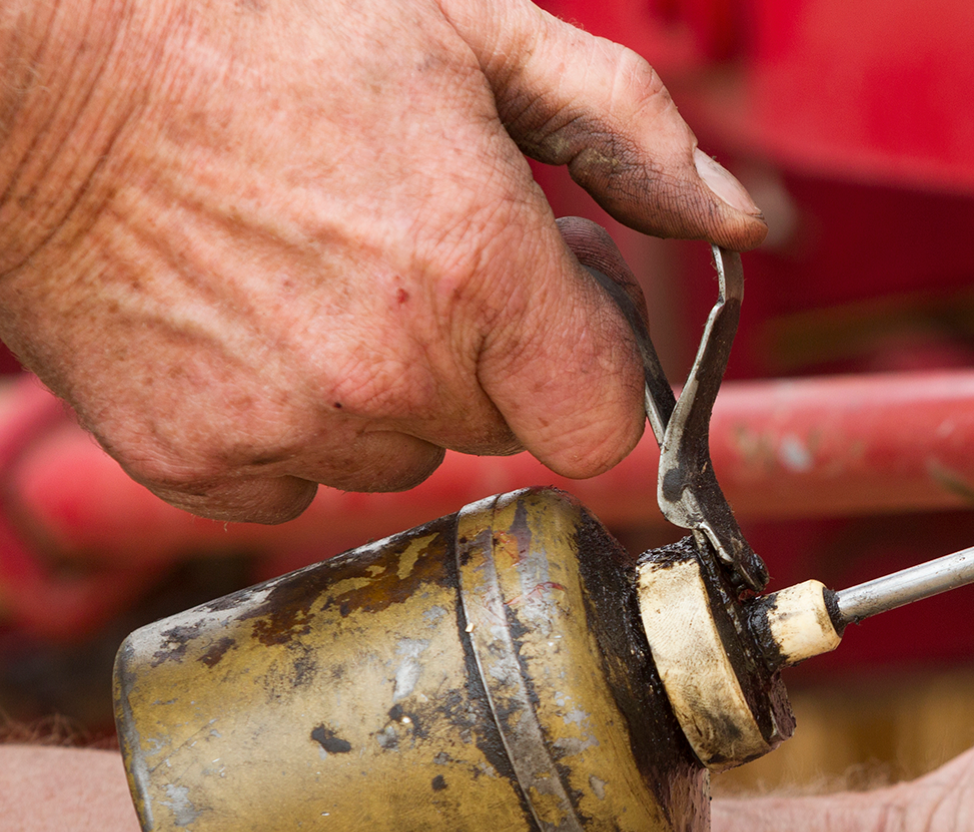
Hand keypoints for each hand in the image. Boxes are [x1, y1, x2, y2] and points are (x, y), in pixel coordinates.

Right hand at [0, 0, 763, 521]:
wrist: (45, 77)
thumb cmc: (258, 36)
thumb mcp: (474, 38)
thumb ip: (628, 135)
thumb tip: (740, 220)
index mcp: (483, 274)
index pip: (607, 421)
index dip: (591, 364)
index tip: (552, 310)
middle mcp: (395, 371)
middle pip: (505, 432)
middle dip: (490, 357)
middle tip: (421, 252)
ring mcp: (292, 427)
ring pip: (400, 460)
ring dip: (389, 392)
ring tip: (321, 274)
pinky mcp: (199, 461)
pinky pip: (295, 482)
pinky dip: (290, 420)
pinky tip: (250, 323)